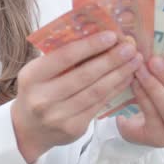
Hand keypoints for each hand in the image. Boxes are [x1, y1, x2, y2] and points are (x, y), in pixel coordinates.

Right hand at [11, 31, 142, 163]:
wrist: (29, 129)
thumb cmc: (38, 91)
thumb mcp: (39, 72)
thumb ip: (60, 56)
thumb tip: (96, 34)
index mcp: (31, 77)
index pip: (64, 57)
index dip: (90, 46)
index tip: (112, 35)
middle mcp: (43, 98)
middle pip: (84, 75)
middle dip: (111, 59)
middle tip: (130, 47)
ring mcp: (58, 116)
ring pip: (95, 91)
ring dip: (118, 74)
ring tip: (134, 61)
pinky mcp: (74, 129)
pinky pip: (99, 105)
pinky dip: (115, 90)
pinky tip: (126, 78)